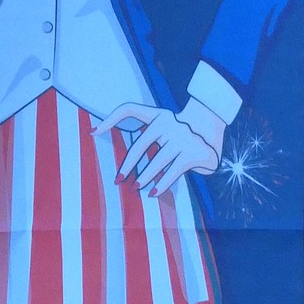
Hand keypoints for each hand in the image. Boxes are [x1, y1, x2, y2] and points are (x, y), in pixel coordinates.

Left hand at [93, 97, 225, 196]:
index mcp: (157, 114)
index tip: (92, 133)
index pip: (129, 109)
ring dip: (145, 177)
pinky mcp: (193, 153)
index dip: (110, 119)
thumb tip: (95, 132)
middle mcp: (169, 123)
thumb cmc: (176, 132)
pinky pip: (173, 171)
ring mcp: (183, 138)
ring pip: (157, 161)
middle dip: (128, 164)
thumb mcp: (159, 123)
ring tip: (136, 187)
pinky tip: (153, 193)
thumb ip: (135, 126)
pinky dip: (162, 183)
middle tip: (119, 179)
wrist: (212, 130)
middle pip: (141, 145)